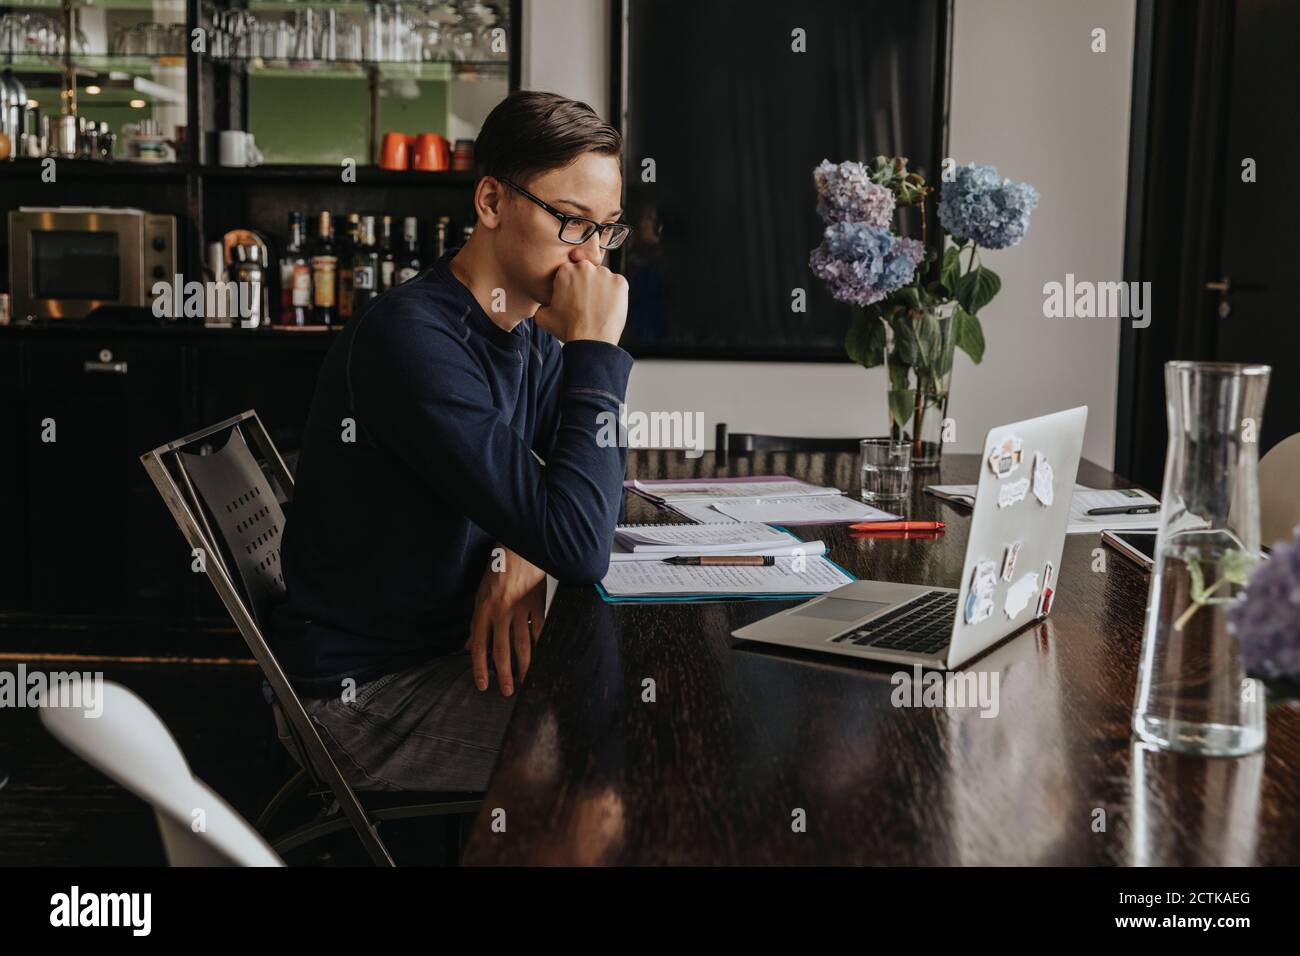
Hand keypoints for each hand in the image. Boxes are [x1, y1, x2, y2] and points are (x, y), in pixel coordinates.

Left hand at [466, 546, 546, 695]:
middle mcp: (500, 612)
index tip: (482, 685)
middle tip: (507, 691)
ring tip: (526, 682)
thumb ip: (476, 623)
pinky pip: (540, 630)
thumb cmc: (498, 571)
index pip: (479, 646)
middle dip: (504, 673)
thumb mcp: (480, 595)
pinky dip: (541, 646)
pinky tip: (543, 659)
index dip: (480, 667)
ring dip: (524, 666)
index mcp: (483, 610)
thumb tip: (469, 646)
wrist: (519, 548)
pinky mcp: (538, 604)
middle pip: (501, 649)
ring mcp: (520, 608)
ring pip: (522, 644)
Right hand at [534, 260, 627, 345]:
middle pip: (588, 271)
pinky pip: (618, 284)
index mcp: (565, 270)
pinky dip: (615, 294)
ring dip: (602, 288)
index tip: (574, 298)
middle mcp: (585, 267)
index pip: (571, 271)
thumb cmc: (567, 329)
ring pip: (604, 277)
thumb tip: (543, 303)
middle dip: (588, 284)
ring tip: (598, 308)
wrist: (590, 341)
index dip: (573, 286)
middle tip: (587, 303)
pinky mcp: (620, 282)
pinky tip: (609, 308)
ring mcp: (604, 273)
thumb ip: (542, 303)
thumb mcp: (543, 316)